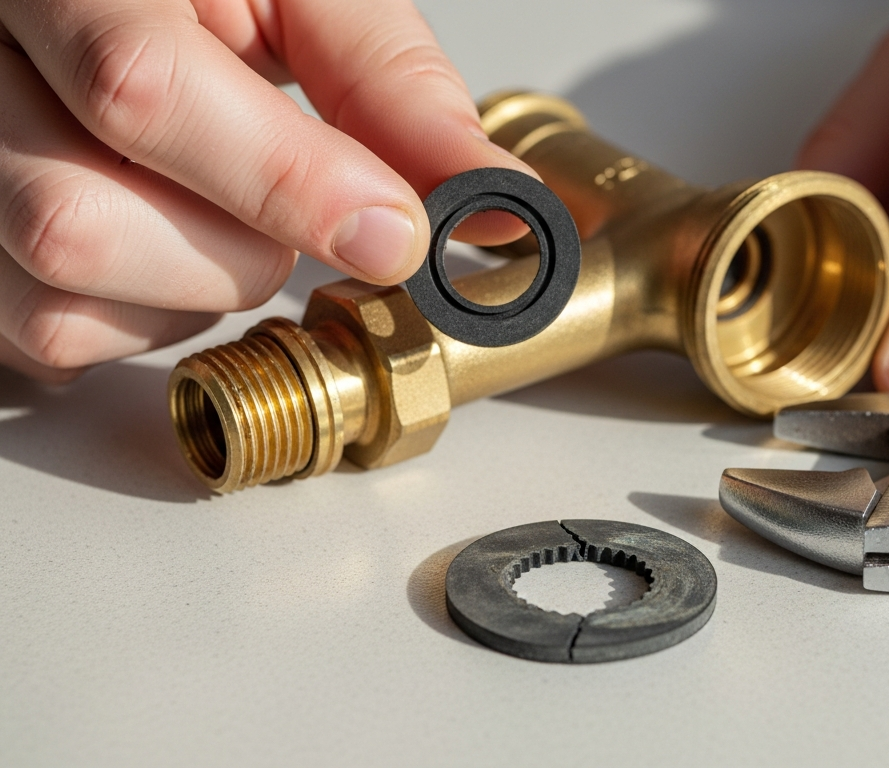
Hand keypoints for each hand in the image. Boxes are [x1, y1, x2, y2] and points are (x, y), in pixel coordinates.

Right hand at [0, 0, 532, 382]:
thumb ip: (390, 84)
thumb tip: (488, 203)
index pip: (141, 89)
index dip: (284, 181)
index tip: (394, 229)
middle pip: (79, 221)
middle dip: (238, 249)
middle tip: (292, 201)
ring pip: (59, 298)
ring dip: (192, 293)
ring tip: (220, 210)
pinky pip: (46, 336)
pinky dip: (144, 319)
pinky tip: (168, 243)